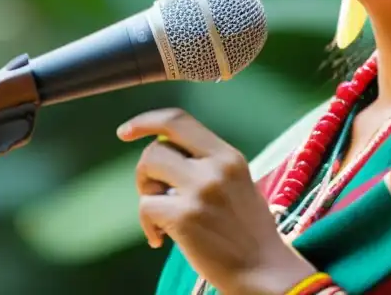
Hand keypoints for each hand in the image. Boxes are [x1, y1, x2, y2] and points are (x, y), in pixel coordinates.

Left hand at [118, 108, 316, 294]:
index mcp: (228, 155)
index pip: (178, 120)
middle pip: (156, 147)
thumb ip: (206, 164)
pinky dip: (147, 224)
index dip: (146, 121)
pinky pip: (146, 207)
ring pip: (147, 169)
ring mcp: (200, 191)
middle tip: (156, 195)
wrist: (264, 270)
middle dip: (146, 171)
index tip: (126, 131)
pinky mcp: (185, 217)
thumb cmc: (247, 232)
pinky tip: (160, 239)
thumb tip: (164, 153)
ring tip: (163, 215)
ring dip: (146, 193)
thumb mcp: (236, 182)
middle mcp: (215, 167)